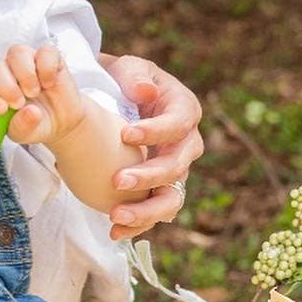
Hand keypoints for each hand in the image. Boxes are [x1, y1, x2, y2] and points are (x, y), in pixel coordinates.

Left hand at [0, 44, 90, 145]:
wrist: (61, 122)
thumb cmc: (34, 125)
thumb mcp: (25, 135)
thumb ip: (22, 127)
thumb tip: (30, 111)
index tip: (2, 110)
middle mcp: (5, 72)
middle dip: (6, 87)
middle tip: (19, 103)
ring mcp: (26, 62)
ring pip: (17, 52)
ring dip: (25, 75)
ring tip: (33, 92)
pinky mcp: (48, 57)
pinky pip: (45, 51)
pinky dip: (47, 67)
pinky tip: (49, 83)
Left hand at [99, 54, 202, 239]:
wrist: (116, 99)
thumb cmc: (125, 81)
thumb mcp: (129, 68)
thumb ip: (135, 75)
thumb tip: (145, 91)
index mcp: (184, 110)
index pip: (177, 124)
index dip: (155, 131)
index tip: (125, 134)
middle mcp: (187, 144)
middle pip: (177, 167)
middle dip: (148, 177)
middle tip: (117, 181)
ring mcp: (175, 170)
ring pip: (171, 198)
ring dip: (145, 211)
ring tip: (115, 217)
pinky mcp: (160, 189)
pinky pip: (155, 212)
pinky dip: (137, 225)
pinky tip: (115, 233)